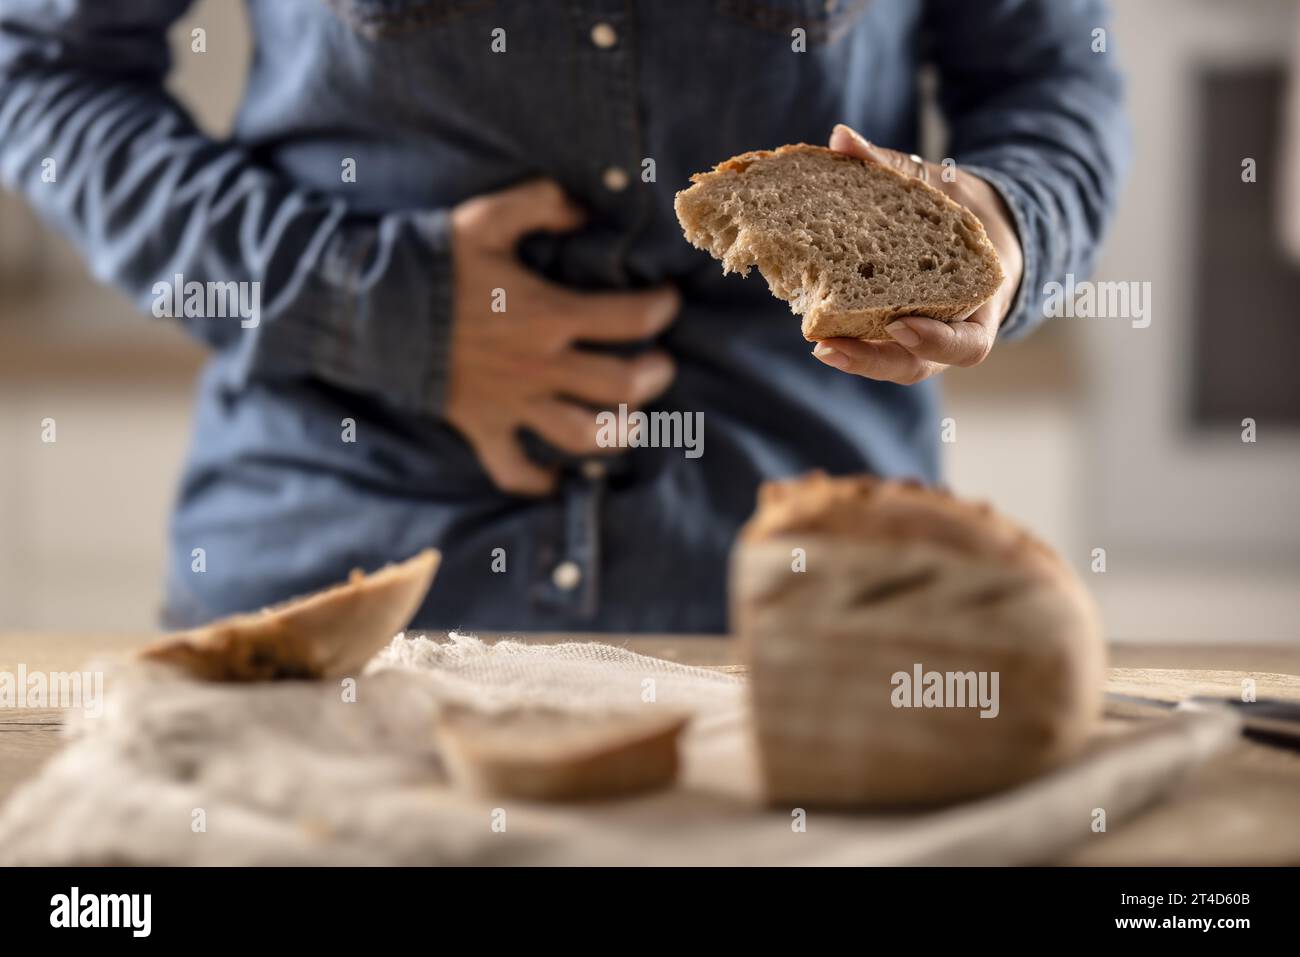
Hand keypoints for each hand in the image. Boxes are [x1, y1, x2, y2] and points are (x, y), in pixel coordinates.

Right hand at [446, 179, 678, 494]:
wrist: (369, 309)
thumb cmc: (431, 260)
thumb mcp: (487, 217)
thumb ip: (541, 205)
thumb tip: (584, 209)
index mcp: (548, 314)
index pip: (631, 318)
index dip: (661, 309)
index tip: (667, 301)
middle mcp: (539, 365)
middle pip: (621, 386)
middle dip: (653, 375)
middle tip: (658, 364)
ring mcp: (512, 402)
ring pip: (582, 435)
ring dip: (616, 432)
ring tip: (630, 421)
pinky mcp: (482, 426)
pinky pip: (513, 469)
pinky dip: (537, 480)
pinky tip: (557, 478)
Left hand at [812, 124, 1024, 384]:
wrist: (978, 227)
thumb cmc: (965, 209)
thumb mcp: (942, 185)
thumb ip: (894, 167)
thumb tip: (841, 138)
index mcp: (982, 303)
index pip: (968, 344)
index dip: (936, 340)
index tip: (899, 324)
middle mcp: (953, 329)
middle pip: (917, 365)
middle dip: (874, 361)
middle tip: (828, 347)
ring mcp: (923, 336)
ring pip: (893, 362)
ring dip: (856, 357)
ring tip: (818, 345)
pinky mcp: (896, 329)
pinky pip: (876, 341)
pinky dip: (848, 335)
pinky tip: (813, 322)